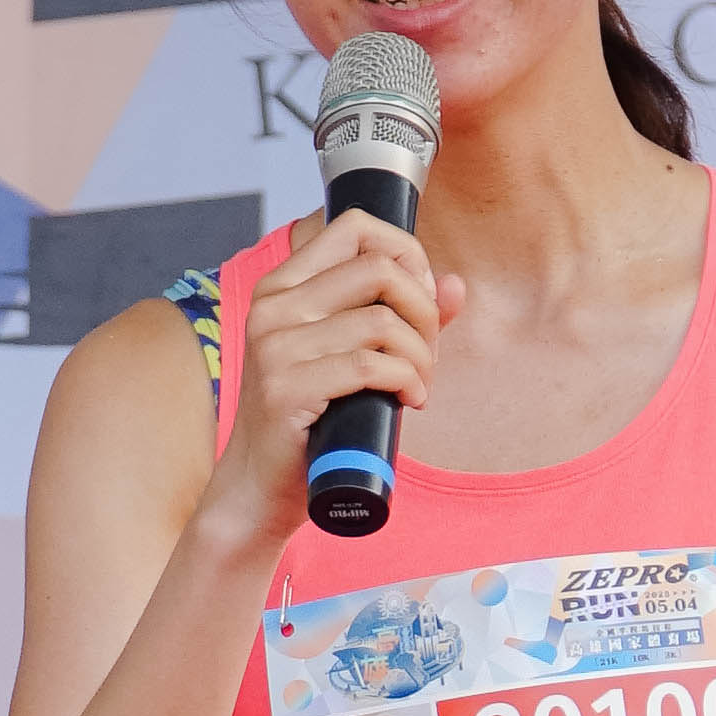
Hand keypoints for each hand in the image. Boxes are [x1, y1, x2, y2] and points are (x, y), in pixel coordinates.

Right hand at [212, 207, 461, 544]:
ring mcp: (275, 346)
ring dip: (421, 358)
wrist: (261, 488)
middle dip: (424, 311)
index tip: (421, 301)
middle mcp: (273, 306)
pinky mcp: (286, 388)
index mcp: (283, 287)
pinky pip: (370, 365)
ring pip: (383, 322)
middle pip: (379, 269)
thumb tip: (455, 286)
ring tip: (419, 386)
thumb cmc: (312, 422)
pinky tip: (409, 401)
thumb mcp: (353, 358)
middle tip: (427, 354)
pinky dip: (406, 381)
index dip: (406, 255)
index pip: (355, 227)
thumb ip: (403, 318)